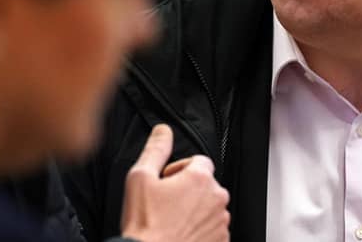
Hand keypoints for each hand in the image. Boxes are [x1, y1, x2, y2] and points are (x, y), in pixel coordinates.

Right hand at [121, 124, 229, 241]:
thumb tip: (163, 131)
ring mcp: (221, 222)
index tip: (167, 182)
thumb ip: (156, 149)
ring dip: (195, 210)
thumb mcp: (141, 178)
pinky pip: (213, 229)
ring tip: (172, 221)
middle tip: (166, 202)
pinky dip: (201, 230)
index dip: (180, 169)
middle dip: (188, 189)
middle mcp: (216, 198)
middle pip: (206, 184)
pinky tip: (180, 234)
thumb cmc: (145, 225)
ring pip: (210, 207)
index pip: (199, 161)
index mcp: (200, 178)